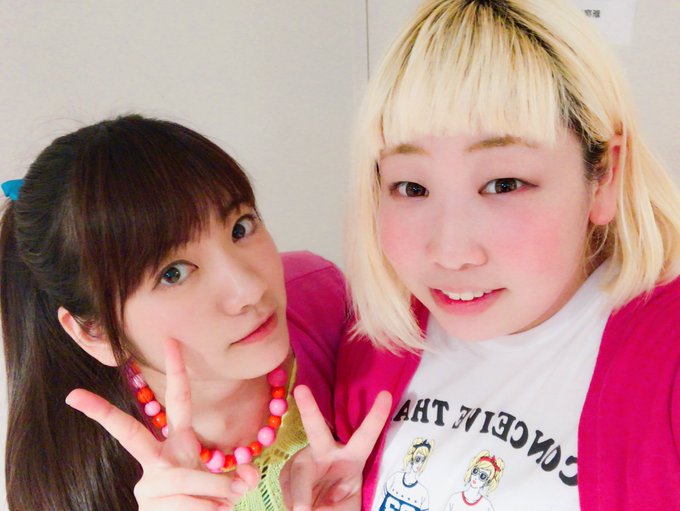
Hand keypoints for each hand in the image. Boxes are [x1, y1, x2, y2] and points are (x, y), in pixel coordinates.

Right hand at [66, 339, 259, 510]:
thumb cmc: (204, 502)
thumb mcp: (226, 487)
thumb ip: (237, 479)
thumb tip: (248, 478)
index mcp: (177, 444)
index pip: (178, 400)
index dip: (178, 369)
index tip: (170, 339)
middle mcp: (156, 460)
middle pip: (129, 433)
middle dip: (104, 414)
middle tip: (73, 394)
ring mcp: (148, 485)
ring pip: (191, 480)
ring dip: (217, 494)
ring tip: (222, 503)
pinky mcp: (149, 506)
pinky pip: (191, 505)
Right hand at [280, 385, 391, 510]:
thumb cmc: (341, 508)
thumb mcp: (347, 507)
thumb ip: (336, 500)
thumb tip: (308, 504)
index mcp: (352, 458)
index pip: (366, 436)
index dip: (376, 416)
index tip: (386, 394)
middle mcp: (327, 453)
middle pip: (317, 430)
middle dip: (309, 409)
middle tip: (300, 390)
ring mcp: (306, 460)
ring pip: (299, 470)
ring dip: (300, 495)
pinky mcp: (288, 472)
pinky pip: (287, 484)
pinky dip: (293, 500)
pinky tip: (299, 508)